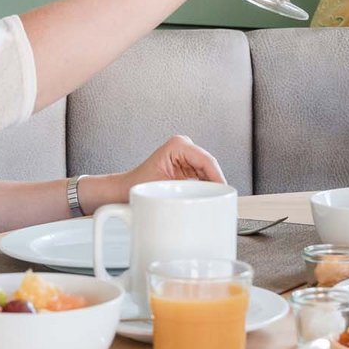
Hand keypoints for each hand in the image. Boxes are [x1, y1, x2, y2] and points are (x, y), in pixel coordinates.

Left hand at [80, 135, 226, 209]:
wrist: (122, 190)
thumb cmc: (135, 187)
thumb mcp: (162, 190)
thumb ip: (186, 193)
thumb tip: (206, 201)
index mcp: (178, 145)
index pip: (207, 161)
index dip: (219, 179)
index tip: (225, 194)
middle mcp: (184, 146)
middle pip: (211, 167)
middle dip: (218, 184)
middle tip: (225, 204)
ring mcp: (186, 155)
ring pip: (210, 173)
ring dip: (213, 188)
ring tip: (219, 204)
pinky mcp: (187, 166)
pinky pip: (204, 177)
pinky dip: (207, 189)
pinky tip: (210, 200)